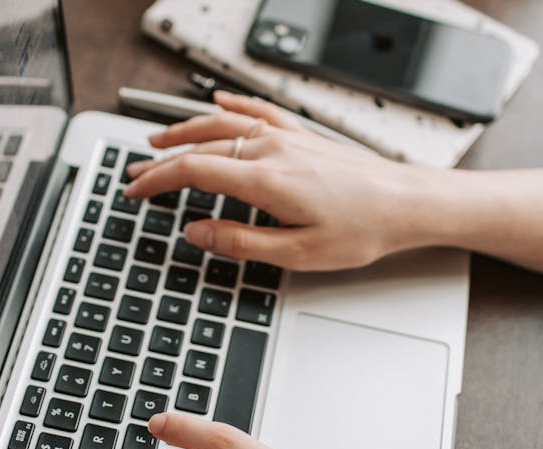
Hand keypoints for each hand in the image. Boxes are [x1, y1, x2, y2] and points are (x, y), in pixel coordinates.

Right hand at [125, 91, 453, 270]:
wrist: (408, 203)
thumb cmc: (362, 229)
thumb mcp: (297, 252)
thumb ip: (240, 241)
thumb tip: (197, 232)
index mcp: (266, 180)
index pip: (193, 171)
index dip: (156, 180)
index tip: (134, 190)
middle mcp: (273, 150)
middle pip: (201, 145)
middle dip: (162, 158)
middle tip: (136, 172)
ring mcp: (288, 138)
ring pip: (224, 124)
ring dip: (186, 130)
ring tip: (158, 138)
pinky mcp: (303, 136)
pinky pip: (259, 112)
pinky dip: (233, 106)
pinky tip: (219, 102)